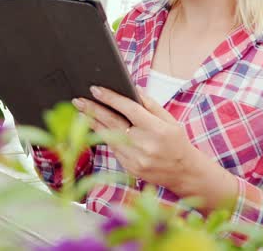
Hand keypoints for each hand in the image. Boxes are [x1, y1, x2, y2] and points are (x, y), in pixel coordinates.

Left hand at [71, 86, 197, 192]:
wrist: (184, 173)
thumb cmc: (176, 142)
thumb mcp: (169, 120)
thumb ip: (150, 104)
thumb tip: (132, 89)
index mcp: (156, 129)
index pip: (129, 109)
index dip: (111, 98)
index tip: (96, 89)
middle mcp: (144, 145)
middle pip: (112, 123)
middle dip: (93, 109)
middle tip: (78, 99)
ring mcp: (135, 159)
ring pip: (108, 137)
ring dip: (92, 123)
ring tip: (80, 111)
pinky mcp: (129, 168)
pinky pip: (113, 148)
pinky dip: (103, 136)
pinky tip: (95, 126)